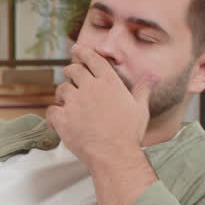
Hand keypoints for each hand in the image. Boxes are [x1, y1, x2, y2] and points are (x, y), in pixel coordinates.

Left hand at [47, 45, 152, 164]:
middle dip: (70, 70)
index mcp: (109, 82)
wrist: (114, 154)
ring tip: (65, 100)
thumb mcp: (140, 109)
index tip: (76, 49)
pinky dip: (53, 113)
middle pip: (74, 70)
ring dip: (62, 93)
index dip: (83, 52)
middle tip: (68, 74)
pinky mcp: (63, 118)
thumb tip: (153, 76)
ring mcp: (74, 102)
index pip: (93, 59)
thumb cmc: (129, 133)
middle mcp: (90, 88)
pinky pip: (51, 110)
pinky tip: (57, 119)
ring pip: (61, 89)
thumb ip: (143, 89)